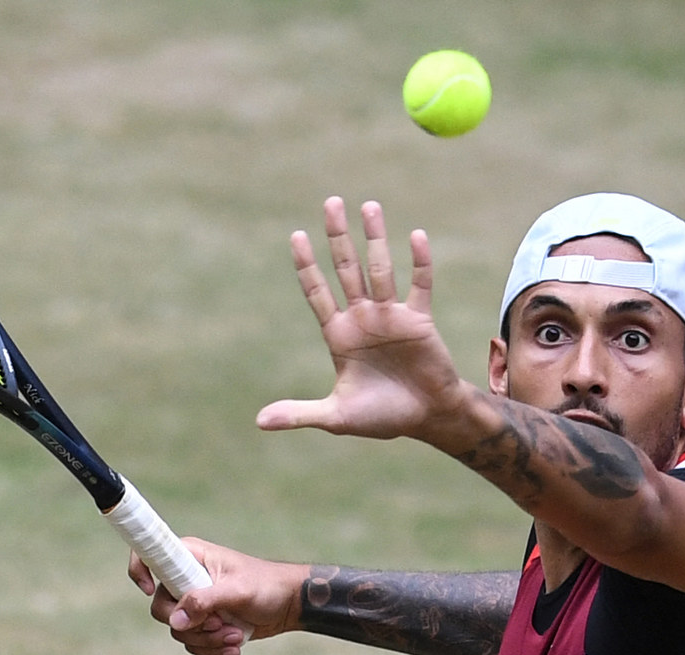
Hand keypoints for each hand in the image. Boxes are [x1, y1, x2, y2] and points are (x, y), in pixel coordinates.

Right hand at [129, 538, 306, 654]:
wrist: (288, 605)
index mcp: (190, 556)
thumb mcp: (237, 591)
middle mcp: (186, 578)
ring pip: (179, 631)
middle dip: (190, 625)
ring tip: (235, 635)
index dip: (139, 570)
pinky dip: (212, 649)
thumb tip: (175, 620)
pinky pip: (192, 643)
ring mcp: (193, 602)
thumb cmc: (267, 586)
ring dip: (207, 640)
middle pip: (162, 608)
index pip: (149, 554)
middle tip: (218, 625)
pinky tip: (235, 645)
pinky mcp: (203, 622)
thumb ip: (204, 601)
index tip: (150, 590)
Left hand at [256, 196, 465, 441]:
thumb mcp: (336, 415)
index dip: (306, 265)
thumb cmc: (381, 417)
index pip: (317, 291)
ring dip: (375, 238)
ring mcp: (390, 315)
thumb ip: (299, 413)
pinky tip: (415, 235)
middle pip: (346, 269)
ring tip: (368, 205)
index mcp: (338, 335)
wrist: (426, 418)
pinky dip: (419, 262)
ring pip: (380, 269)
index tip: (296, 236)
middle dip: (337, 237)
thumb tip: (258, 422)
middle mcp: (362, 318)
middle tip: (331, 202)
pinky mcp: (419, 320)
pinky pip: (419, 285)